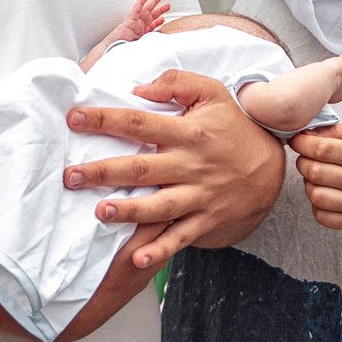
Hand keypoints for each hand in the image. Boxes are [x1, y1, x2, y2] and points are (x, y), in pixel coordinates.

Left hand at [62, 70, 284, 269]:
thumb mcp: (212, 93)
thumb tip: (139, 88)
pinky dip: (160, 249)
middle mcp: (190, 164)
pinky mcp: (205, 219)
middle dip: (104, 172)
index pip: (139, 123)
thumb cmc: (235, 127)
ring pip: (159, 205)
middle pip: (141, 167)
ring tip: (100, 212)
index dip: (105, 120)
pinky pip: (181, 237)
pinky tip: (138, 259)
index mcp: (187, 132)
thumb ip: (176, 82)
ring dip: (129, 211)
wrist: (271, 168)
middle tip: (70, 176)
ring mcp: (198, 195)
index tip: (74, 118)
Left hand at [292, 123, 341, 234]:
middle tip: (306, 160)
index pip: (324, 149)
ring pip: (315, 195)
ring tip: (316, 179)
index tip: (297, 141)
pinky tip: (325, 196)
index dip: (303, 143)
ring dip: (308, 185)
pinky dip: (316, 205)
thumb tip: (306, 132)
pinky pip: (320, 215)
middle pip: (315, 171)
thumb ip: (337, 132)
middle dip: (303, 163)